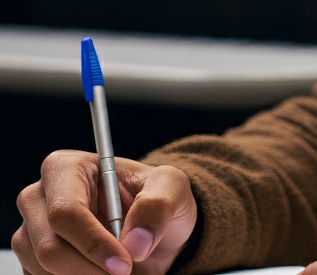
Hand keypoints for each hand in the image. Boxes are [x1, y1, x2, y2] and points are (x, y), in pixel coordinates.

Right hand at [13, 150, 197, 274]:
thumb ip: (159, 205)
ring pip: (44, 271)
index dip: (93, 243)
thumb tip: (135, 242)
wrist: (150, 230)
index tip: (124, 264)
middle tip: (125, 272)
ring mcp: (29, 233)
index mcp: (66, 168)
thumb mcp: (172, 188)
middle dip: (90, 269)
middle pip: (49, 248)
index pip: (66, 212)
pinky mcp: (30, 262)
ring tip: (117, 269)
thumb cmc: (156, 199)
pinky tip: (98, 272)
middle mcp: (38, 198)